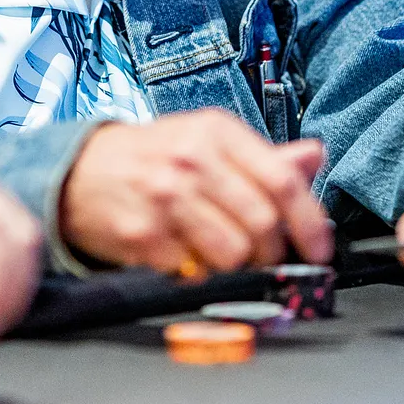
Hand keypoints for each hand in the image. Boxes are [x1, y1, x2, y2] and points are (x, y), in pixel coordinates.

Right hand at [61, 109, 332, 273]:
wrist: (83, 170)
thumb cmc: (155, 156)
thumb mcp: (209, 142)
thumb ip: (265, 157)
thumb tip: (315, 156)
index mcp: (216, 131)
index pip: (282, 180)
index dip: (311, 222)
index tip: (319, 248)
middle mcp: (191, 159)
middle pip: (262, 223)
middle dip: (273, 251)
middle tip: (266, 256)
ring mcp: (163, 196)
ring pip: (232, 253)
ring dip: (236, 265)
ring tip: (222, 253)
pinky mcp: (141, 233)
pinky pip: (192, 271)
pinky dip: (196, 271)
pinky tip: (184, 252)